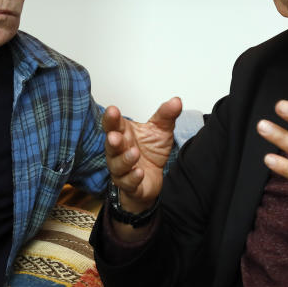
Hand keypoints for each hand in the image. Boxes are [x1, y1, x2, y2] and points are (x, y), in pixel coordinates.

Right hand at [102, 98, 181, 213]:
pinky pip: (127, 183)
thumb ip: (166, 115)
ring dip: (125, 160)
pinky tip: (139, 172)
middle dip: (112, 141)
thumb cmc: (151, 151)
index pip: (113, 125)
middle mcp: (118, 152)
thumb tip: (176, 101)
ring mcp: (122, 169)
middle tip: (115, 136)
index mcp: (123, 134)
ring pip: (118, 165)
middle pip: (111, 145)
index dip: (111, 118)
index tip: (112, 110)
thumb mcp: (160, 130)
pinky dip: (132, 178)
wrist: (153, 177)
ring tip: (134, 153)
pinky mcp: (130, 185)